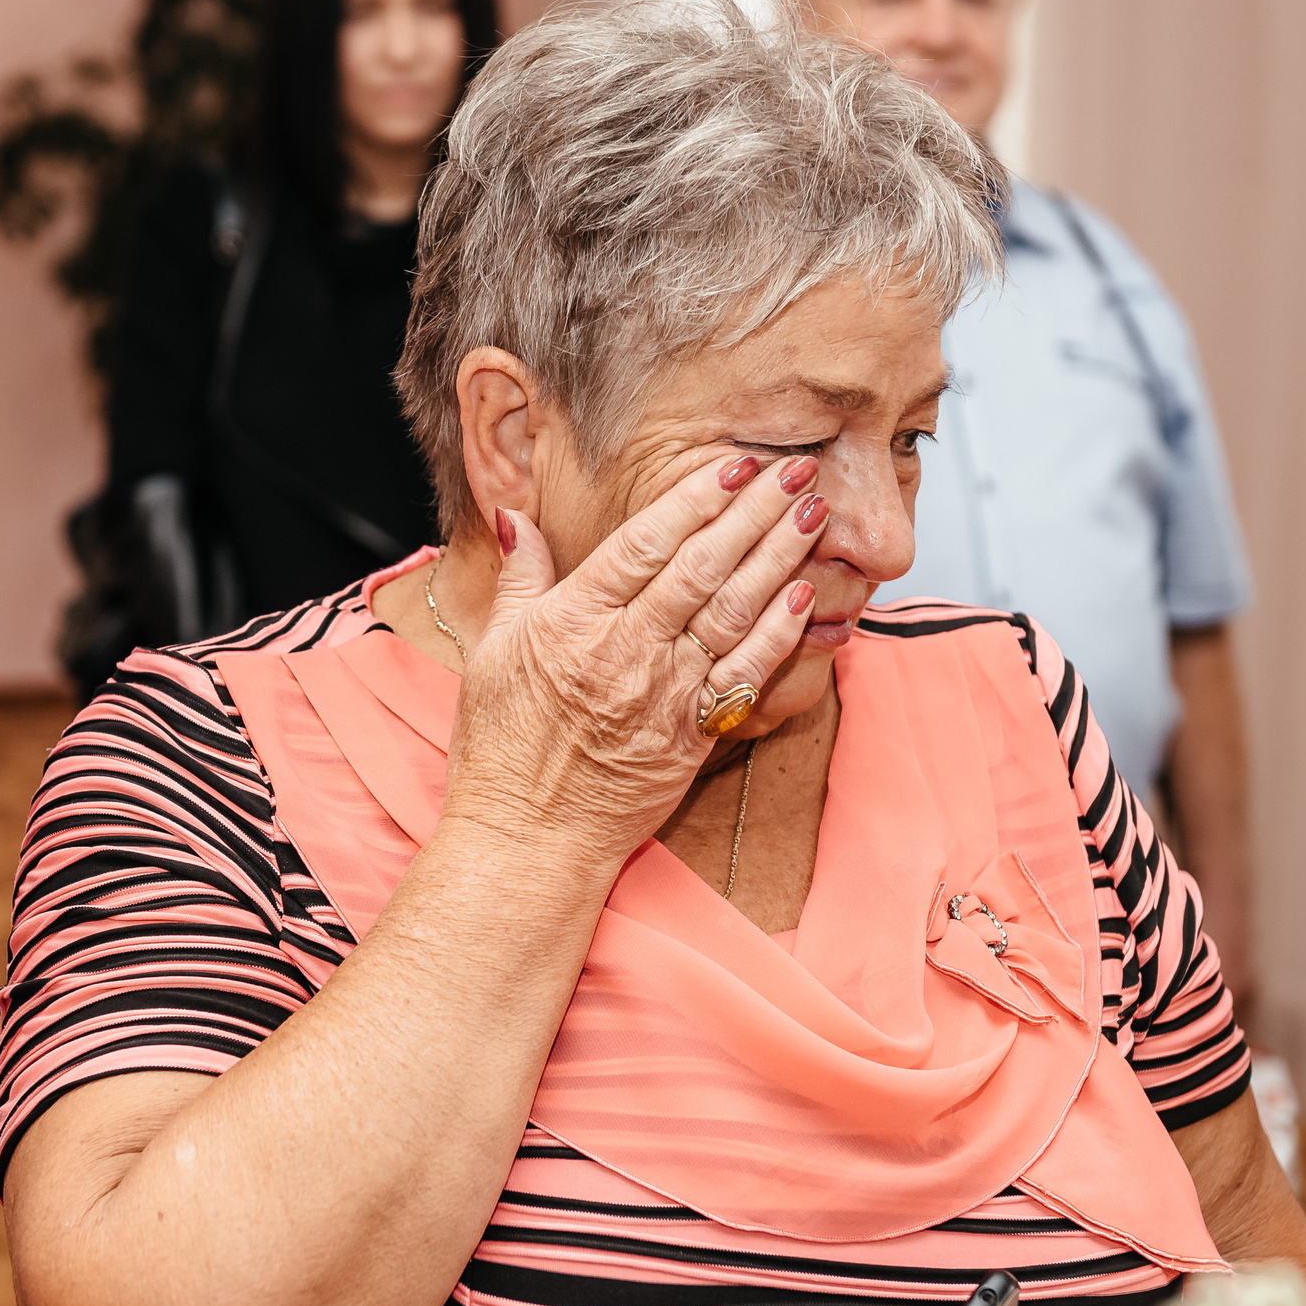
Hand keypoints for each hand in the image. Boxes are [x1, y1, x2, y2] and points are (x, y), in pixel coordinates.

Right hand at [445, 455, 824, 858]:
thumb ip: (519, 578)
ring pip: (732, 612)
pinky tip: (806, 593)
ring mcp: (663, 695)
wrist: (527, 841)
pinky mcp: (691, 735)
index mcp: (571, 623)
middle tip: (795, 470)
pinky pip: (745, 673)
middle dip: (753, 513)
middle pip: (701, 568)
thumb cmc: (502, 749)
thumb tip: (515, 516)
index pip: (644, 545)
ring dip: (778, 558)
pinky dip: (779, 631)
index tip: (734, 464)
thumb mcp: (493, 651)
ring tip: (812, 515)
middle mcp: (623, 653)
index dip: (694, 499)